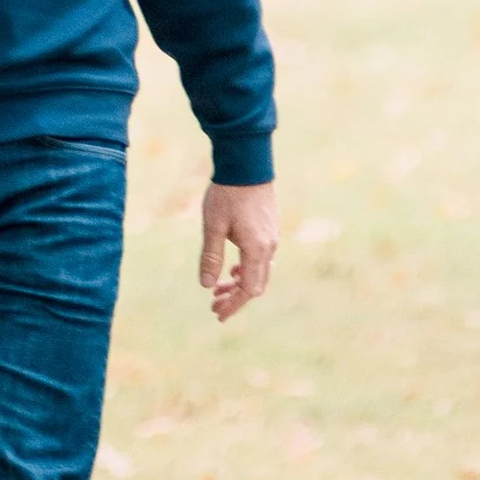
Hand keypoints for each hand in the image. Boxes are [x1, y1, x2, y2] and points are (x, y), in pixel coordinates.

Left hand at [200, 180, 276, 321]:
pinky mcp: (270, 230)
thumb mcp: (213, 227)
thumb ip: (211, 257)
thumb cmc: (227, 195)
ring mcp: (272, 239)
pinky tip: (233, 269)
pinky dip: (247, 270)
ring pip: (260, 273)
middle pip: (256, 285)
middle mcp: (269, 248)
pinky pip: (262, 260)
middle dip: (236, 298)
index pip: (248, 290)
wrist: (247, 165)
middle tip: (214, 305)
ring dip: (240, 284)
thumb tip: (206, 285)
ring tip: (219, 288)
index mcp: (256, 250)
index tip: (218, 313)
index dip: (233, 305)